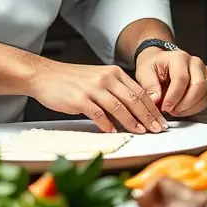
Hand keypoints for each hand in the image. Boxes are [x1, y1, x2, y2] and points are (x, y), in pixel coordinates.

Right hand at [26, 61, 168, 133]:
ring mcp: (93, 88)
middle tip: (156, 129)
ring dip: (131, 122)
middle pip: (134, 99)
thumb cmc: (72, 80)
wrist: (45, 75)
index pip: (140, 92)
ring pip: (119, 107)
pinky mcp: (80, 99)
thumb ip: (116, 91)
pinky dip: (107, 124)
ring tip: (140, 132)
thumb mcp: (99, 78)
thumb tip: (135, 111)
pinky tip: (112, 131)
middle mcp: (106, 78)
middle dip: (148, 117)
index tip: (160, 121)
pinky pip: (98, 114)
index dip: (152, 108)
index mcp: (114, 73)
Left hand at [134, 48, 206, 116]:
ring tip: (176, 110)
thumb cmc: (153, 66)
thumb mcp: (144, 73)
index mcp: (179, 58)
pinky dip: (197, 107)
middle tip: (171, 111)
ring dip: (192, 107)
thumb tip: (155, 100)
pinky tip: (184, 109)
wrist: (160, 61)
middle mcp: (195, 62)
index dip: (174, 96)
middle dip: (185, 104)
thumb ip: (149, 86)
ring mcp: (204, 71)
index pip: (182, 78)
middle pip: (199, 86)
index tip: (165, 107)